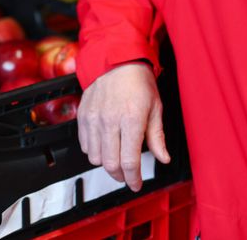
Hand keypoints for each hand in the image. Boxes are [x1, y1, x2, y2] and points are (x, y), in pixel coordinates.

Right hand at [77, 61, 170, 191]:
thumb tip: (163, 158)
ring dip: (106, 163)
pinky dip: (94, 151)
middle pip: (110, 164)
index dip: (133, 179)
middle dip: (120, 176)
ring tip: (116, 157)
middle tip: (127, 175)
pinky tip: (105, 144)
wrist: (118, 62)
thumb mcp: (156, 109)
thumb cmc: (140, 84)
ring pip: (95, 158)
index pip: (130, 161)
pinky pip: (84, 145)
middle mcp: (110, 120)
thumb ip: (157, 137)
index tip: (136, 184)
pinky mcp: (83, 116)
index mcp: (131, 119)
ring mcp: (94, 118)